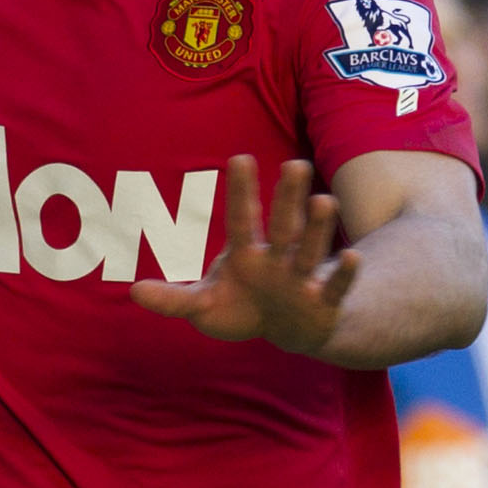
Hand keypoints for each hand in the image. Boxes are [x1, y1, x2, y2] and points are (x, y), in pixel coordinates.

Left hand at [130, 154, 358, 353]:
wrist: (287, 329)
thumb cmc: (243, 306)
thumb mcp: (204, 305)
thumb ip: (173, 299)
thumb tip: (134, 292)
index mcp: (247, 253)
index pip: (242, 219)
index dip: (240, 192)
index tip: (239, 158)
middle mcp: (278, 258)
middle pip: (282, 224)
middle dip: (287, 197)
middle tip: (295, 164)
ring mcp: (302, 278)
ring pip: (311, 249)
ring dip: (318, 228)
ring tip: (324, 201)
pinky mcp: (323, 302)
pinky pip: (335, 286)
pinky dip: (343, 275)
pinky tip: (353, 257)